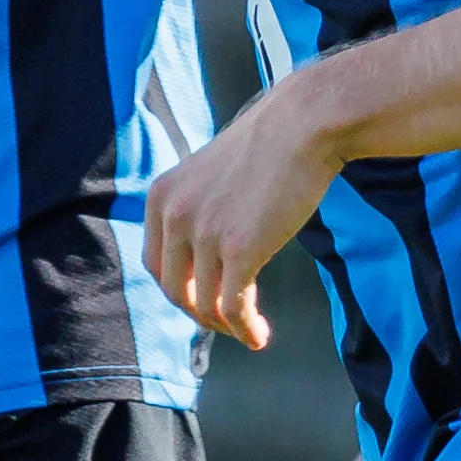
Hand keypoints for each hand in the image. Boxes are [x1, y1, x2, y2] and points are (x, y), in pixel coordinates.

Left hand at [144, 93, 338, 348]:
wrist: (305, 124)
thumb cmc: (269, 145)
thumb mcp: (211, 173)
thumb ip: (199, 207)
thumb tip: (205, 252)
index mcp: (162, 195)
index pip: (156, 263)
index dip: (179, 290)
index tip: (203, 301)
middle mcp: (175, 214)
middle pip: (174, 289)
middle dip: (200, 314)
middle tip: (226, 322)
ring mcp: (205, 233)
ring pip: (204, 304)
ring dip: (226, 327)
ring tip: (250, 334)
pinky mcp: (240, 249)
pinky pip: (233, 306)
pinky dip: (244, 329)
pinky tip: (259, 336)